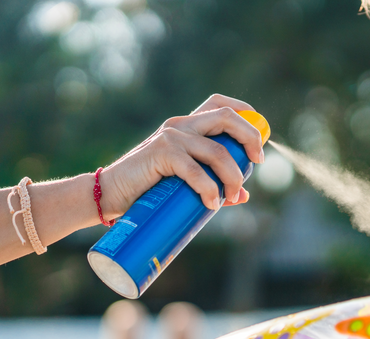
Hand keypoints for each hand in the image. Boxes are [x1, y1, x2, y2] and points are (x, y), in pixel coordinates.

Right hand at [97, 94, 264, 217]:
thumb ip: (212, 183)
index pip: (220, 104)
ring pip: (218, 151)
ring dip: (233, 177)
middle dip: (250, 138)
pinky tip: (212, 203)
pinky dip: (209, 189)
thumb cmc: (149, 188)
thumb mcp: (185, 182)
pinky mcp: (161, 153)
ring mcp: (171, 137)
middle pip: (227, 117)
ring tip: (232, 197)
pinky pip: (195, 170)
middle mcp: (181, 125)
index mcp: (188, 125)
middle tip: (258, 162)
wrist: (110, 194)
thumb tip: (243, 196)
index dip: (246, 115)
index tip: (260, 142)